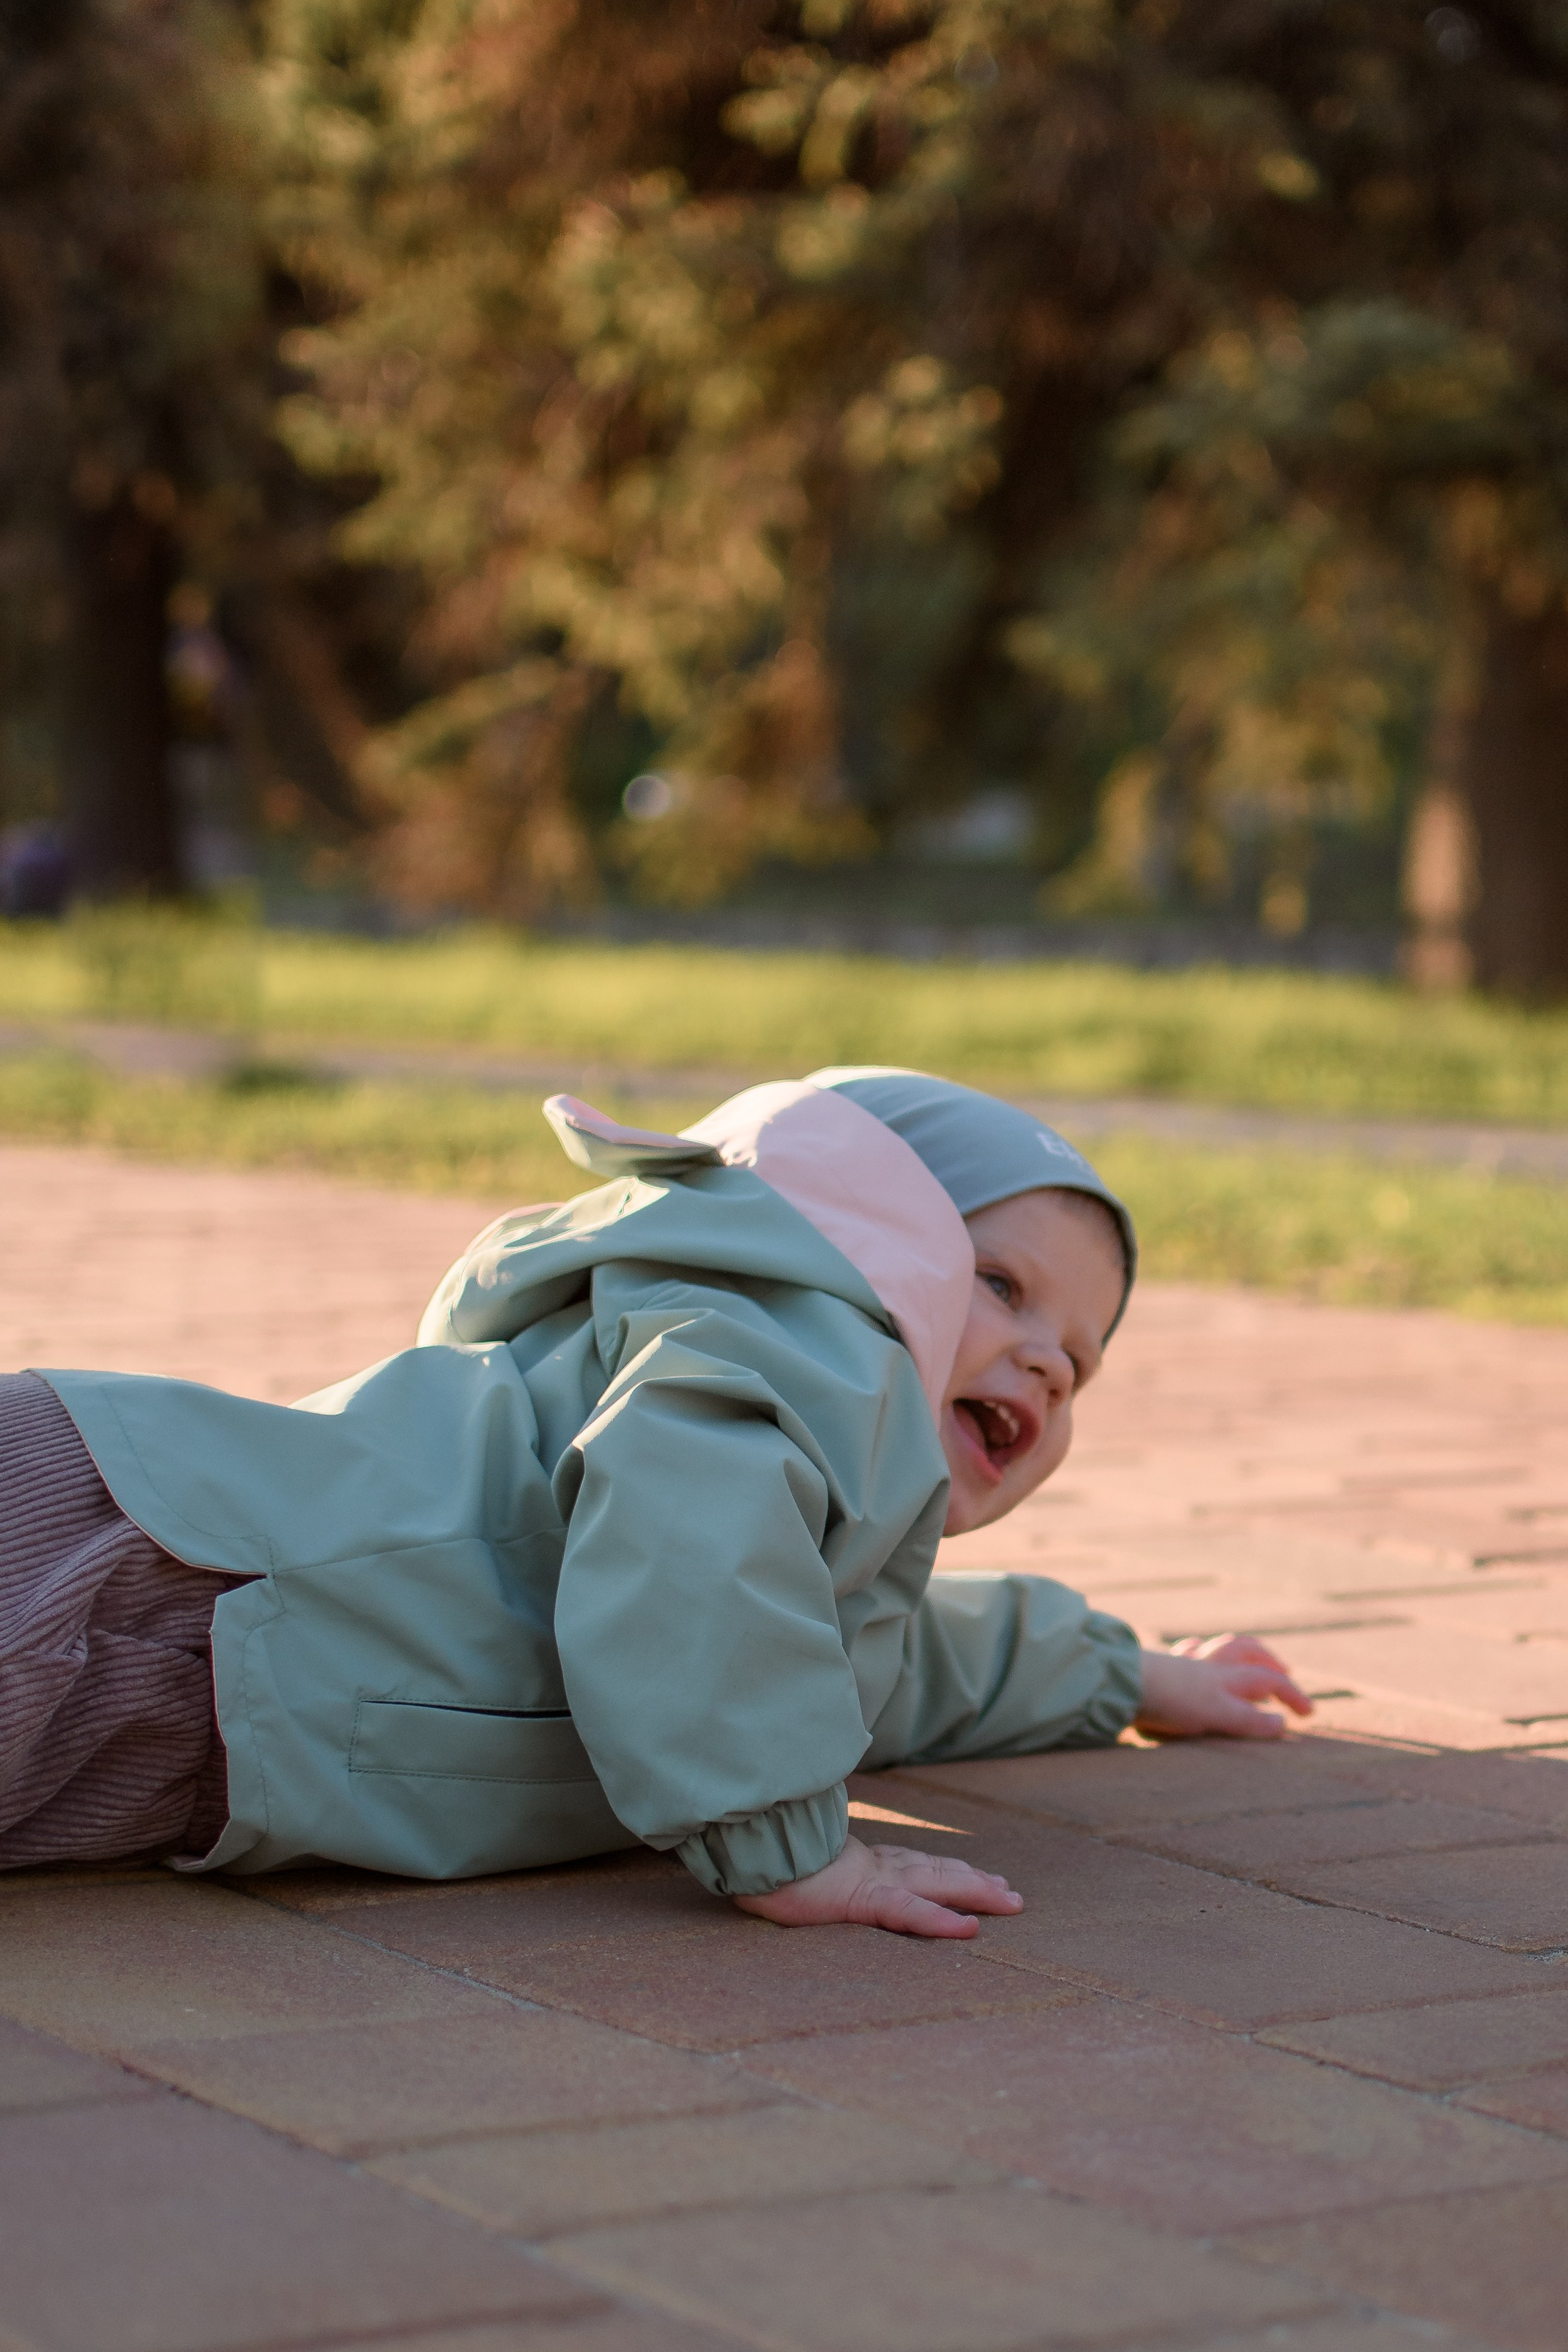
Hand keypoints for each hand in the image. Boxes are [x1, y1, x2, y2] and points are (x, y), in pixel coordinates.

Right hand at [734, 1834, 1023, 1938]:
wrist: (743, 1845)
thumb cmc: (761, 1855)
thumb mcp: (792, 1861)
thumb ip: (809, 1860)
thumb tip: (809, 1863)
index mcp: (858, 1861)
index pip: (913, 1864)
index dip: (948, 1871)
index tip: (978, 1876)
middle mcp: (873, 1865)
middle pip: (936, 1871)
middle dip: (976, 1882)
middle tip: (1012, 1894)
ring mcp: (870, 1879)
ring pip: (936, 1884)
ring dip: (976, 1893)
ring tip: (1009, 1901)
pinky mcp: (859, 1897)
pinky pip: (909, 1912)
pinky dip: (941, 1921)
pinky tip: (969, 1928)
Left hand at [1136, 1633, 1312, 1739]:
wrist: (1121, 1684)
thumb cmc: (1170, 1699)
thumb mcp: (1217, 1714)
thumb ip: (1249, 1719)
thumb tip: (1282, 1724)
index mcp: (1226, 1677)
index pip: (1269, 1680)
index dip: (1292, 1695)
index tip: (1308, 1714)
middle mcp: (1208, 1664)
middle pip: (1246, 1651)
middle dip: (1268, 1659)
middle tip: (1283, 1670)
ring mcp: (1183, 1662)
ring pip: (1217, 1647)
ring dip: (1236, 1651)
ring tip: (1245, 1660)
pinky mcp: (1159, 1666)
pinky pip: (1184, 1652)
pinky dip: (1196, 1652)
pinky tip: (1193, 1653)